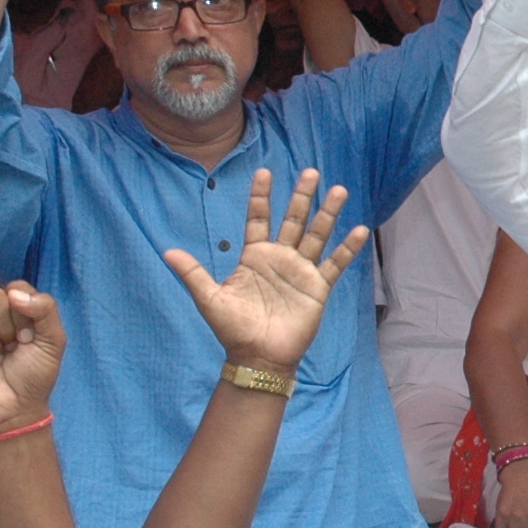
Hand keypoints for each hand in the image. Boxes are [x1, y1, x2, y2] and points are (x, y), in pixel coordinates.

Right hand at [0, 283, 64, 433]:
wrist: (16, 409)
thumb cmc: (35, 375)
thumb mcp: (53, 341)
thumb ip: (45, 309)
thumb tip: (13, 292)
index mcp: (14, 311)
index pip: (14, 287)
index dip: (23, 311)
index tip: (28, 337)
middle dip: (7, 327)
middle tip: (12, 349)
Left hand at [162, 165, 368, 376]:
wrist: (258, 356)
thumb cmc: (232, 329)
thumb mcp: (209, 299)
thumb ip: (193, 273)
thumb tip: (168, 251)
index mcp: (253, 256)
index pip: (258, 219)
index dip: (260, 197)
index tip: (264, 172)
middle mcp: (279, 258)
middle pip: (293, 220)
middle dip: (301, 196)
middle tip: (310, 171)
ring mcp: (301, 270)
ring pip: (316, 235)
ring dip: (328, 214)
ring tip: (339, 190)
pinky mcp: (318, 287)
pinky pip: (335, 264)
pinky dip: (348, 248)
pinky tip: (360, 230)